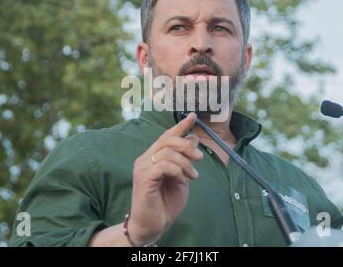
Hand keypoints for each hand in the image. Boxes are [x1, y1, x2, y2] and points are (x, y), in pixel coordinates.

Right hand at [128, 112, 202, 244]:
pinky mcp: (143, 179)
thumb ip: (185, 159)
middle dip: (186, 146)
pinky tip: (183, 179)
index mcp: (152, 157)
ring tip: (193, 176)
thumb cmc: (165, 203)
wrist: (153, 225)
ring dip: (185, 163)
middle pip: (167, 140)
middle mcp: (144, 159)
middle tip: (199, 158)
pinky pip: (163, 165)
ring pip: (167, 152)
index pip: (166, 136)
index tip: (193, 116)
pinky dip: (177, 170)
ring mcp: (142, 168)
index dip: (180, 125)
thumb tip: (193, 138)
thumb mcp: (181, 178)